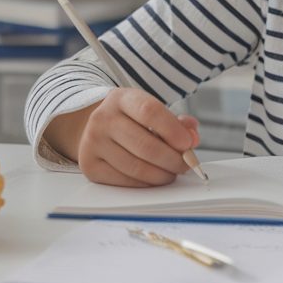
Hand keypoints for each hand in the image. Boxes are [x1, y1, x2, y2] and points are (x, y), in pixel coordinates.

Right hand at [75, 88, 200, 186]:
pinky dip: (146, 183)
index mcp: (121, 99)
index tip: (188, 143)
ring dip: (162, 174)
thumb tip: (193, 137)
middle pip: (145, 145)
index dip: (173, 130)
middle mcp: (102, 118)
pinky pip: (125, 181)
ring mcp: (93, 143)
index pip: (149, 112)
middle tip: (186, 164)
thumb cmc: (131, 120)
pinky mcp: (90, 165)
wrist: (96, 127)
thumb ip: (177, 123)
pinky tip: (154, 177)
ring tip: (172, 172)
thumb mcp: (151, 110)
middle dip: (173, 159)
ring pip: (136, 167)